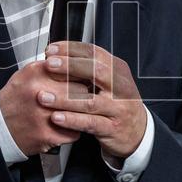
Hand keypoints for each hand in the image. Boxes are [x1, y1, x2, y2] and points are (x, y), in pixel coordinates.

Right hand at [0, 60, 86, 156]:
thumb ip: (51, 66)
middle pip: (80, 90)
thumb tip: (77, 63)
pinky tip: (65, 125)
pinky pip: (74, 131)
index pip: (73, 69)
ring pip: (80, 112)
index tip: (86, 77)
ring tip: (76, 110)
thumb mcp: (27, 74)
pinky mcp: (48, 135)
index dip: (83, 74)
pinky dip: (73, 129)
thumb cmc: (15, 98)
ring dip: (81, 112)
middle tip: (83, 96)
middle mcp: (40, 93)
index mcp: (36, 74)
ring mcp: (44, 115)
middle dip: (84, 93)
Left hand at [39, 41, 146, 158]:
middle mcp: (120, 86)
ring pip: (90, 101)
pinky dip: (72, 120)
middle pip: (96, 71)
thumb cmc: (117, 103)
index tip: (51, 50)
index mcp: (117, 70)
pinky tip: (56, 117)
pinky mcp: (112, 128)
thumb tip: (56, 56)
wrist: (138, 131)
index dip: (71, 49)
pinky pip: (90, 123)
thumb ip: (87, 69)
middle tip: (48, 65)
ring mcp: (118, 108)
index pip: (94, 53)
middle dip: (69, 67)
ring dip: (64, 98)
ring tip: (44, 96)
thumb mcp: (108, 81)